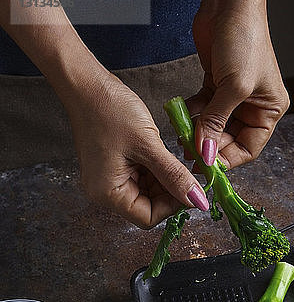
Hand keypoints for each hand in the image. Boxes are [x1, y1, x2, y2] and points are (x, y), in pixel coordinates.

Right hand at [62, 70, 208, 228]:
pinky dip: (156, 170)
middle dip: (170, 192)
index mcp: (107, 193)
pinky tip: (163, 153)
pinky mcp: (115, 167)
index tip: (192, 189)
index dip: (173, 206)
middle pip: (148, 207)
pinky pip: (142, 178)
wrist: (87, 83)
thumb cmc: (110, 110)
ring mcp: (109, 179)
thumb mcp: (148, 145)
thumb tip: (197, 200)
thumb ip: (174, 175)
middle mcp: (105, 192)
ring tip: (174, 158)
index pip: (148, 218)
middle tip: (188, 172)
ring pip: (148, 192)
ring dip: (165, 180)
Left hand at [187, 4, 288, 168]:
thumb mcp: (234, 87)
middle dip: (209, 145)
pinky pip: (203, 110)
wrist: (229, 2)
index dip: (228, 159)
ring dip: (198, 131)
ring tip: (183, 134)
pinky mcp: (215, 85)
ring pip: (213, 126)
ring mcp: (233, 97)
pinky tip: (182, 114)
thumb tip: (205, 153)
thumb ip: (217, 122)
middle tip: (189, 151)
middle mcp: (253, 106)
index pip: (249, 149)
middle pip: (229, 140)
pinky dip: (192, 114)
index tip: (206, 165)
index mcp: (269, 110)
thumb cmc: (244, 40)